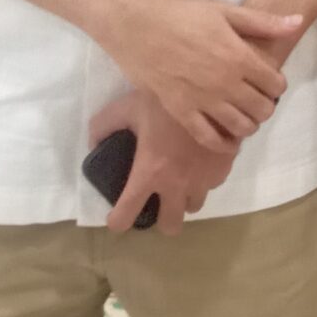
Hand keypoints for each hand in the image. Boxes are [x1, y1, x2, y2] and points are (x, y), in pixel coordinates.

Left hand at [89, 92, 238, 235]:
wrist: (212, 90)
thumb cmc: (166, 101)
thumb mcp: (127, 107)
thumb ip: (104, 126)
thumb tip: (94, 143)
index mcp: (149, 172)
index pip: (127, 215)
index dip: (117, 221)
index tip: (116, 218)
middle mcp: (177, 185)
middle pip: (171, 226)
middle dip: (161, 219)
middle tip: (157, 201)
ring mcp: (203, 180)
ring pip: (193, 206)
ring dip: (184, 199)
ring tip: (180, 178)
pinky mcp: (222, 171)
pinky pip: (210, 186)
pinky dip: (202, 180)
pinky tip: (198, 161)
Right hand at [97, 0, 304, 148]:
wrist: (134, 24)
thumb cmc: (179, 12)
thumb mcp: (224, 10)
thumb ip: (262, 22)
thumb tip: (297, 22)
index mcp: (239, 57)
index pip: (275, 84)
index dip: (277, 84)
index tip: (269, 80)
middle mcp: (226, 84)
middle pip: (262, 109)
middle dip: (266, 105)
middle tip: (258, 98)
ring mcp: (203, 101)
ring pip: (241, 127)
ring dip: (249, 124)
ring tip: (244, 115)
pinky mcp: (181, 111)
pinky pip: (209, 137)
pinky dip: (223, 143)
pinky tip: (227, 139)